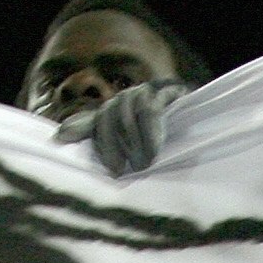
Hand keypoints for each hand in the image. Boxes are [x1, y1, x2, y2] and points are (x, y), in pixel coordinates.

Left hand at [53, 80, 185, 177]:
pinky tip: (153, 152)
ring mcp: (147, 92)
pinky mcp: (167, 92)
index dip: (77, 127)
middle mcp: (127, 99)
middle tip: (117, 171)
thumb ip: (112, 149)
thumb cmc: (169, 146)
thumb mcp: (139, 153)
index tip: (59, 138)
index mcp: (117, 114)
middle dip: (109, 145)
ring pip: (126, 111)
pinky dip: (150, 133)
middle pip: (107, 115)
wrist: (203, 126)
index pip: (93, 121)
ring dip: (132, 142)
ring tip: (141, 167)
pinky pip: (150, 110)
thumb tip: (68, 146)